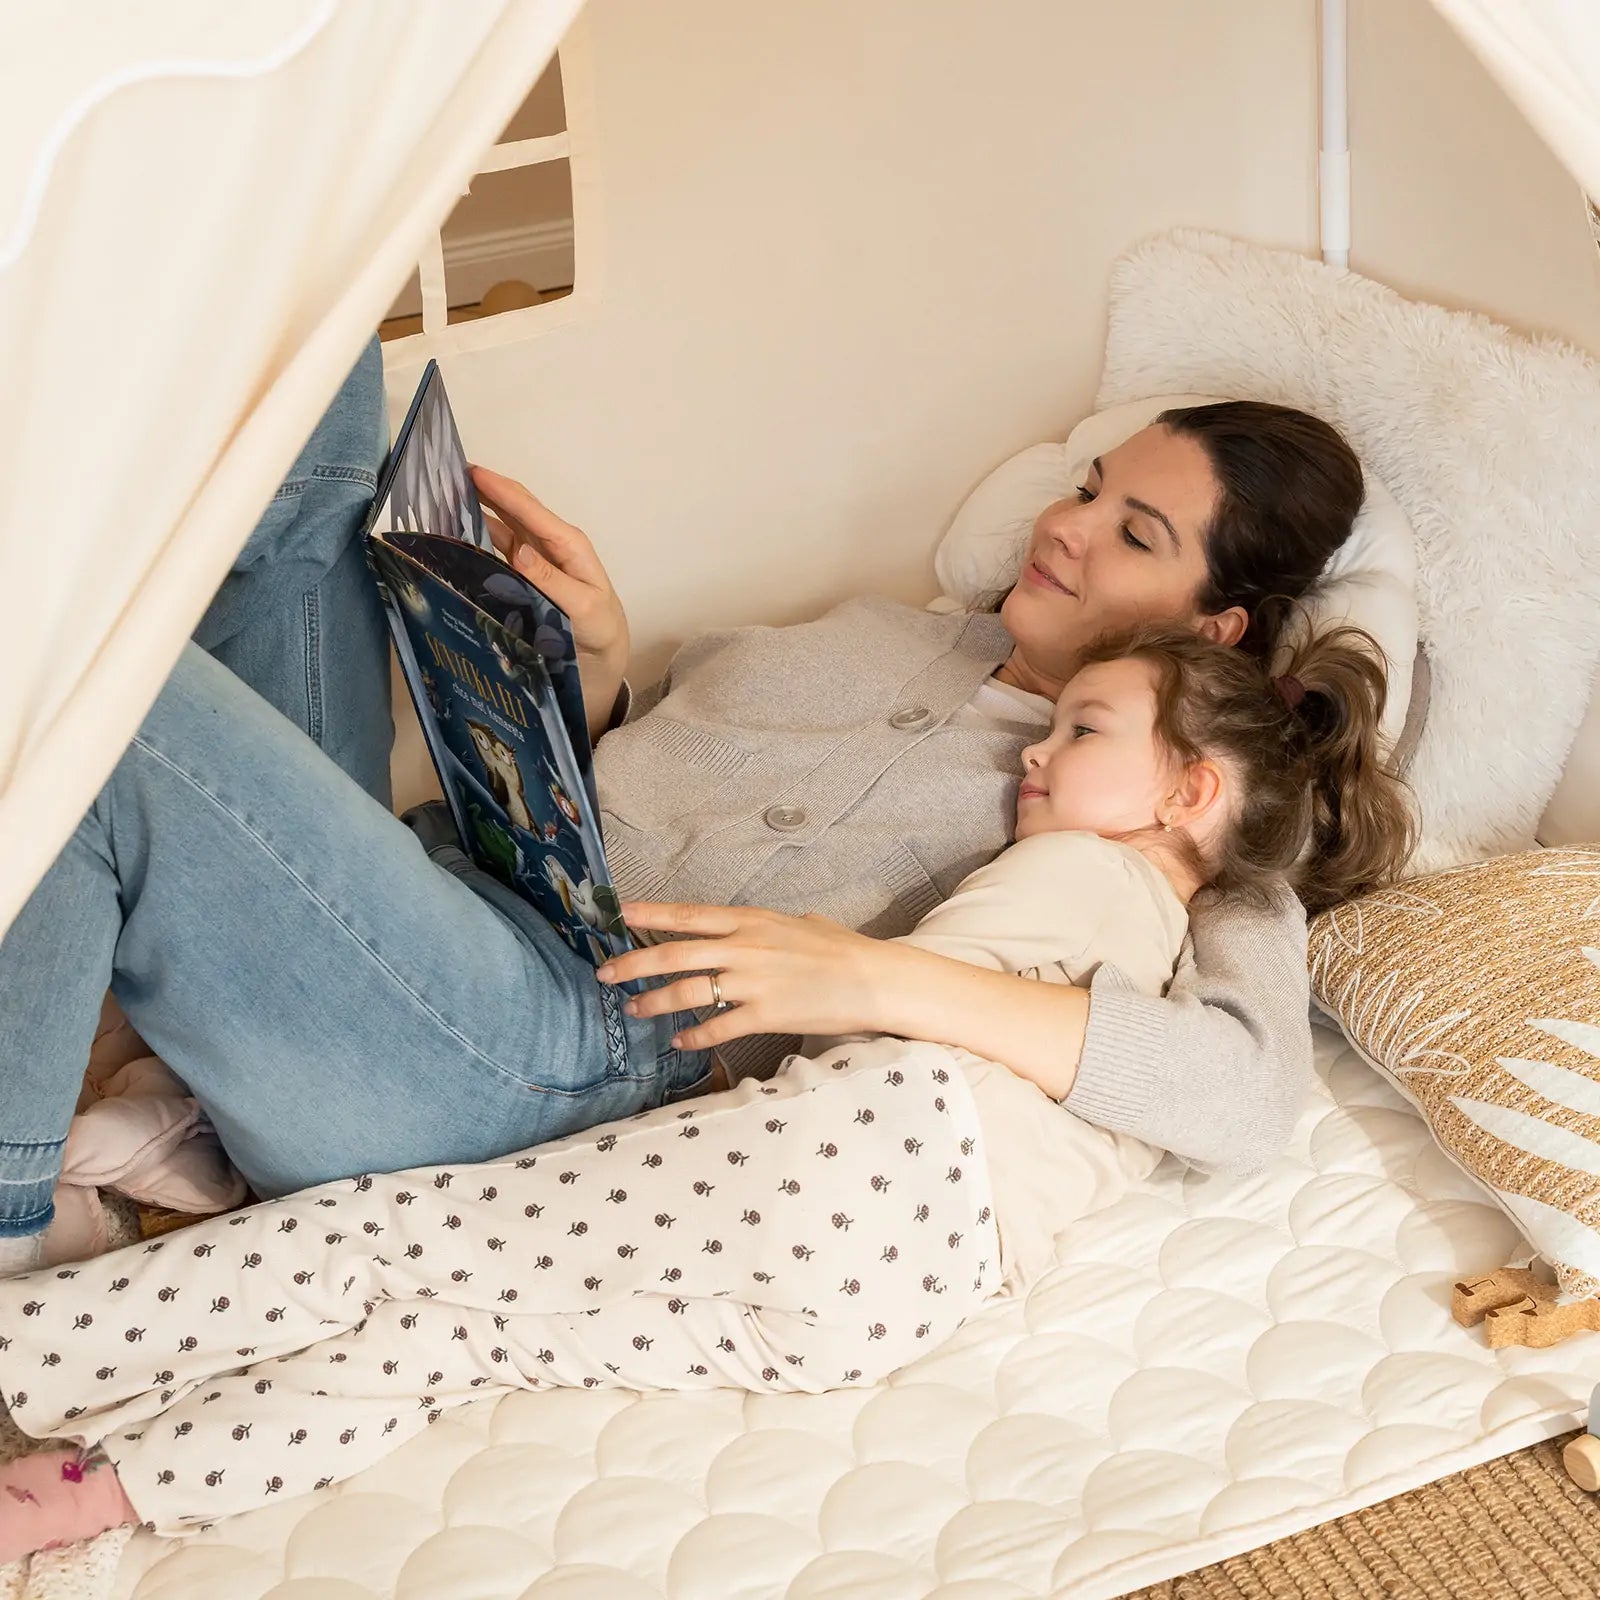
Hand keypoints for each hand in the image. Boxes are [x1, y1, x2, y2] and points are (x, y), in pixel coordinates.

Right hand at [470, 465, 628, 737]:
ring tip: (445, 496)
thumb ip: (551, 581)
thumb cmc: (599, 627)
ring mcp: (535, 556)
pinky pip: (498, 547)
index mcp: (567, 544)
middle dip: (485, 488)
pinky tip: (457, 530)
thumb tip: (519, 551)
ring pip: (502, 524)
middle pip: (513, 508)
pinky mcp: (523, 572)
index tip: (472, 471)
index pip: (530, 510)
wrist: (601, 654)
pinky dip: (478, 535)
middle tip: (448, 473)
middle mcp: (549, 543)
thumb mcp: (582, 606)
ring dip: (477, 509)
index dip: (501, 490)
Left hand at [597, 902, 907, 1049]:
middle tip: (605, 974)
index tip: (618, 913)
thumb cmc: (843, 950)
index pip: (689, 916)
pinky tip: (680, 1041)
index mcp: (751, 921)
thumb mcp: (803, 923)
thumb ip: (773, 925)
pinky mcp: (764, 1015)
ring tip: (634, 1009)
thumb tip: (764, 927)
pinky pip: (716, 1028)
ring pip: (686, 993)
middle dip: (633, 964)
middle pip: (673, 955)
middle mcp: (744, 948)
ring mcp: (752, 982)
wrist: (873, 980)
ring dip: (654, 1003)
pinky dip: (693, 1037)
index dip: (650, 915)